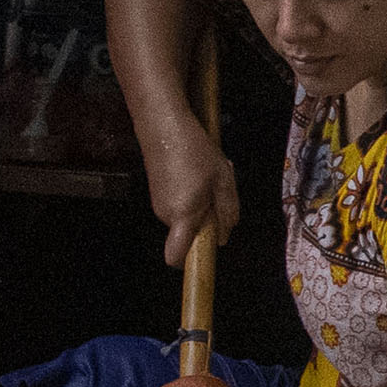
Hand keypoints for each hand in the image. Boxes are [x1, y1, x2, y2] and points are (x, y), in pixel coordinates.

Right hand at [135, 101, 240, 270]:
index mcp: (183, 215)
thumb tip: (225, 235)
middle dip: (208, 219)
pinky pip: (180, 203)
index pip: (175, 257)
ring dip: (202, 202)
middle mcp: (166, 214)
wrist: (163, 123)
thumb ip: (228, 211)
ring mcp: (159, 203)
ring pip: (187, 216)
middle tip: (218, 191)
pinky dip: (192, 193)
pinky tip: (197, 169)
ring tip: (208, 175)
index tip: (208, 252)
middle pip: (190, 233)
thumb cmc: (193, 150)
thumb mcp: (223, 179)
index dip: (190, 262)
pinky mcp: (158, 191)